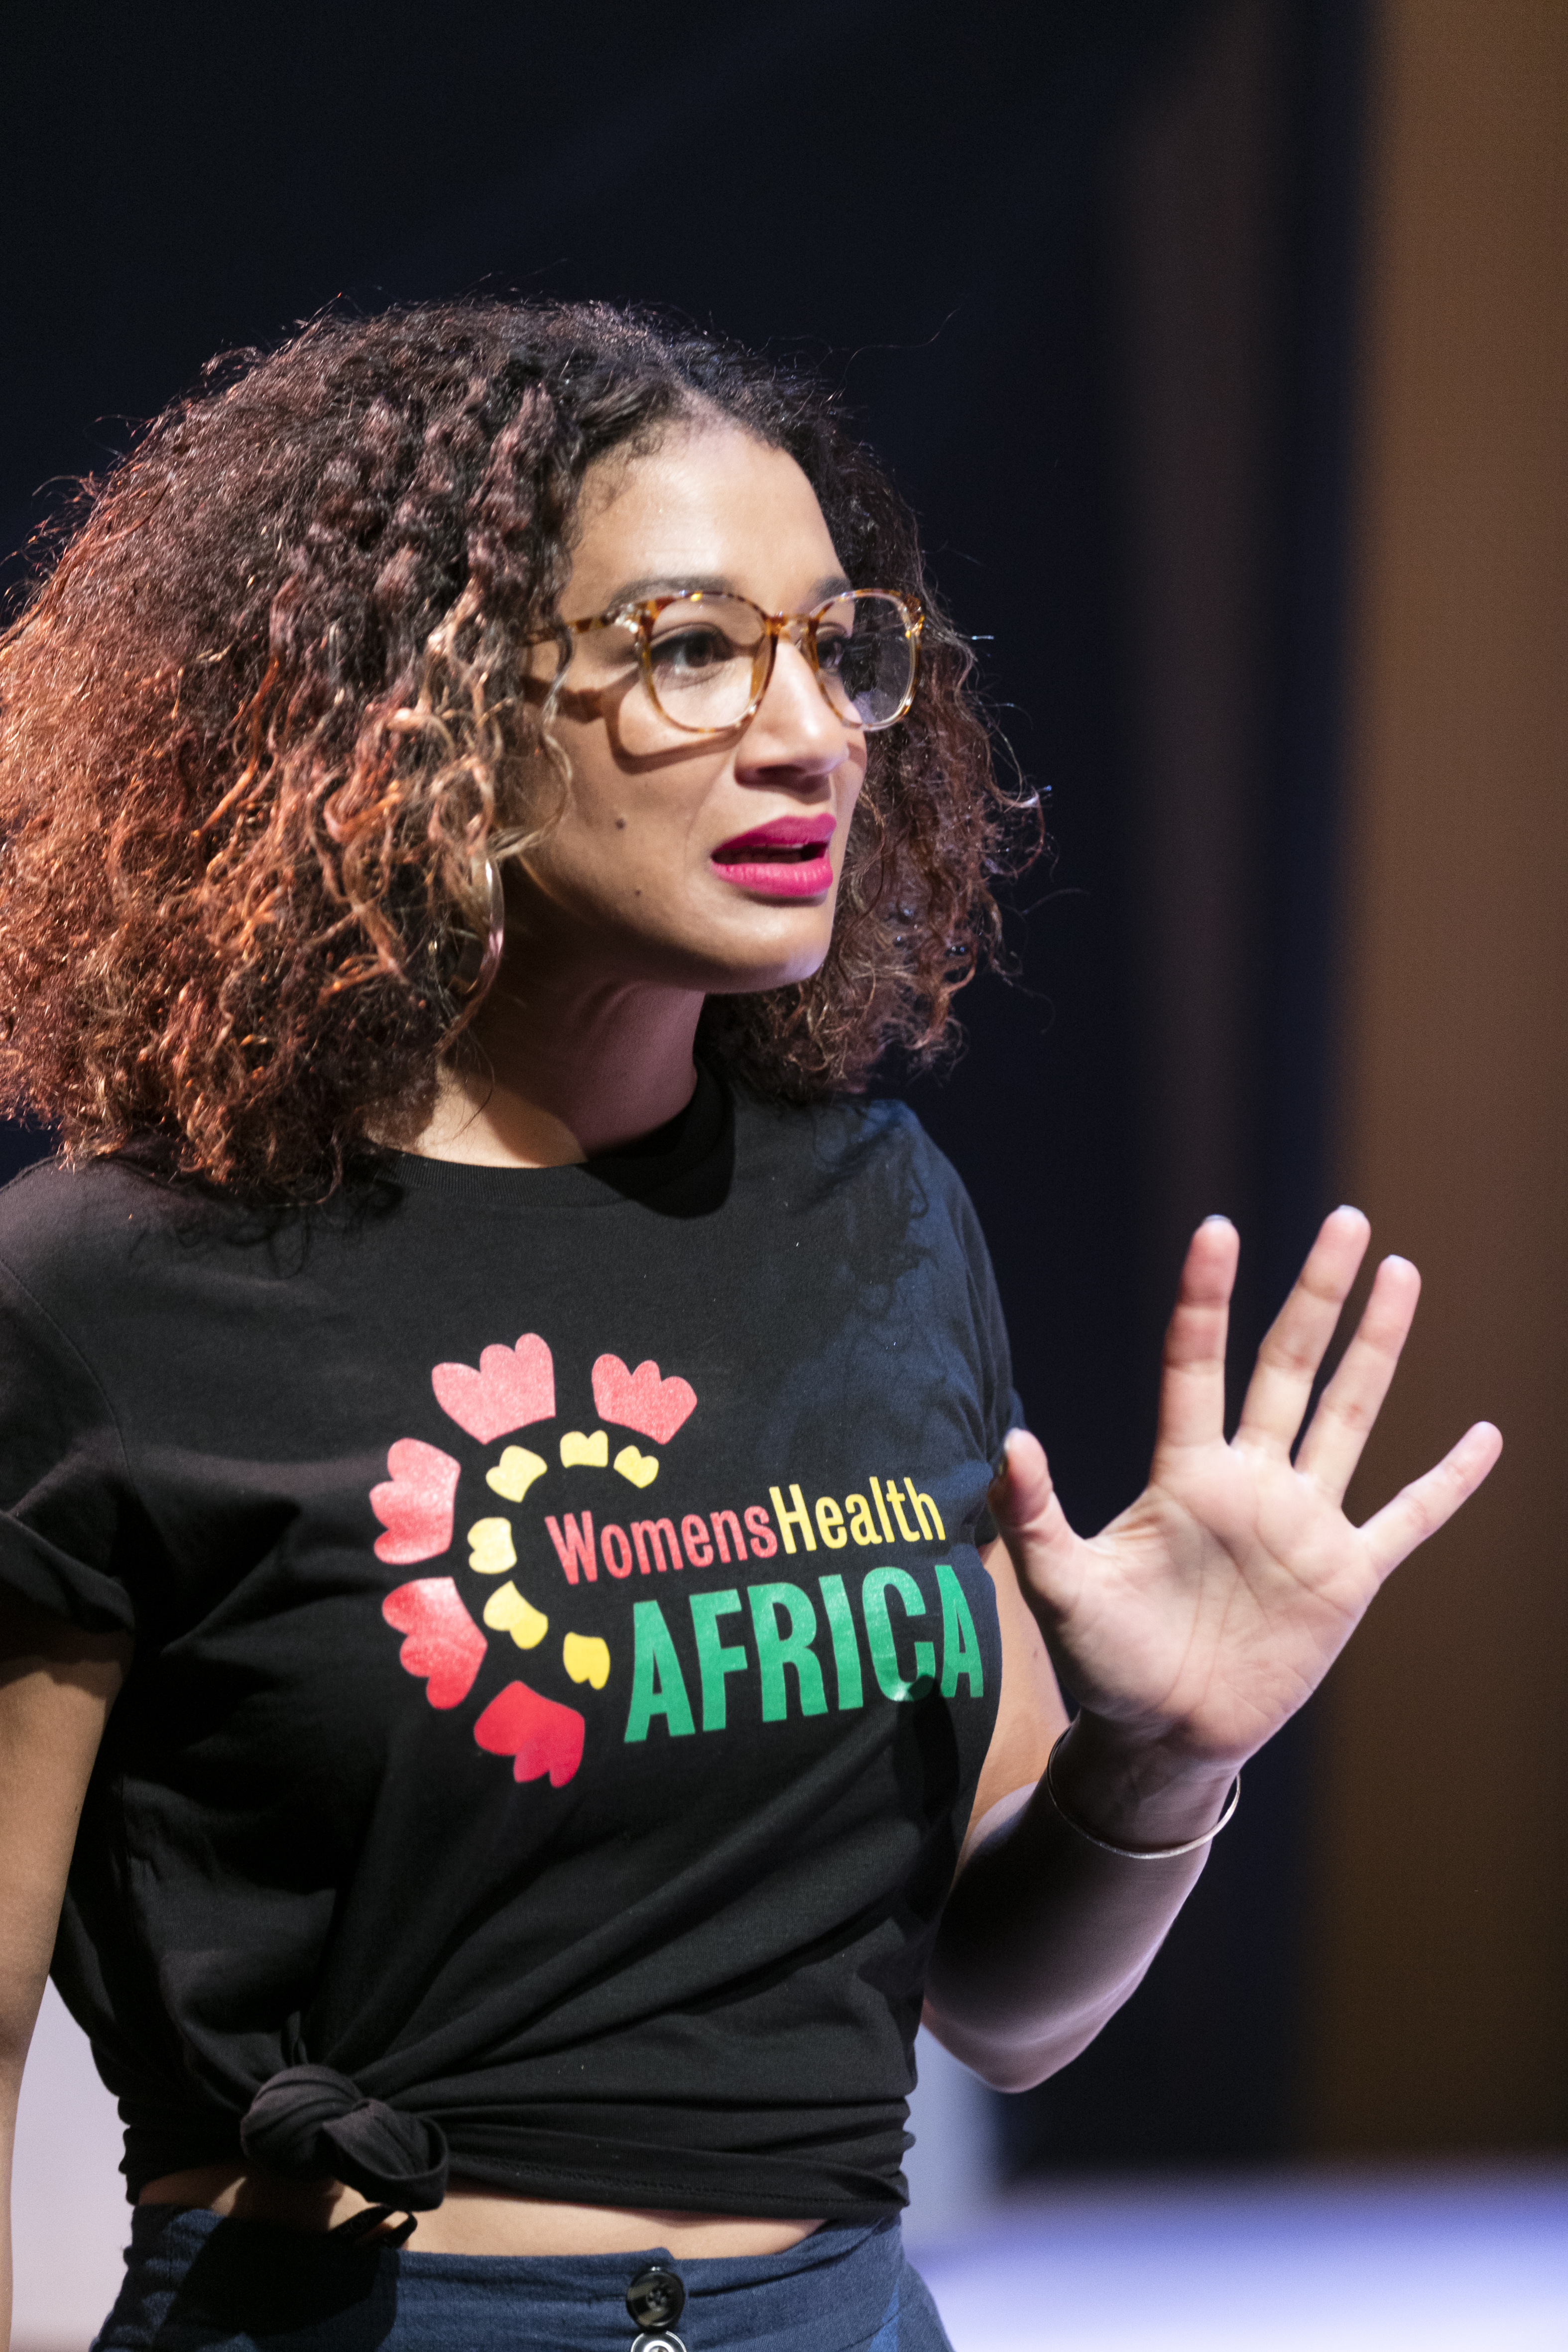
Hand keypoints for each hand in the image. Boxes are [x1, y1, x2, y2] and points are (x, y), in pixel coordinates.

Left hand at [990, 1208, 1500, 1836]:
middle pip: (1290, 1365)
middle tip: (1346, 1219)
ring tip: (1401, 1274)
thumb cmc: (1105, 1660)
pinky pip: (1408, 1518)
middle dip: (1318, 1293)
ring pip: (1351, 1414)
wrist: (1162, 1736)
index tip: (1217, 1229)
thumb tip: (1009, 1441)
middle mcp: (1251, 1482)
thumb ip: (1032, 1515)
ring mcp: (1303, 1524)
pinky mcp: (1345, 1577)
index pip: (1197, 1364)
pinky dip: (1448, 1482)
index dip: (1206, 1298)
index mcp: (1185, 1475)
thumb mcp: (1059, 1586)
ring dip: (1378, 1346)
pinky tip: (1486, 1437)